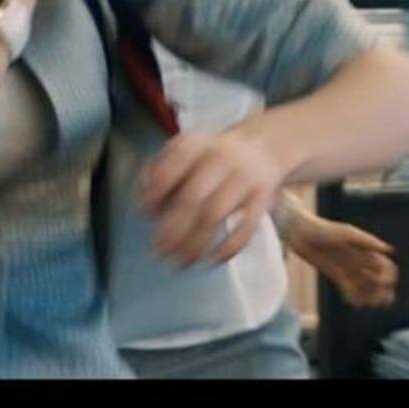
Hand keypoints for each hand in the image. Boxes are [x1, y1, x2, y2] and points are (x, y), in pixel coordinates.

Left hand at [141, 128, 286, 266]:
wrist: (263, 148)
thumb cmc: (211, 159)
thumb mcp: (186, 152)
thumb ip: (160, 172)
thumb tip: (145, 207)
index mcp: (196, 144)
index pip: (176, 161)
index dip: (159, 186)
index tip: (146, 213)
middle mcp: (221, 157)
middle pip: (193, 196)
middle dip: (173, 228)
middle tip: (160, 252)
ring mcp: (244, 177)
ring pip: (215, 214)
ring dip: (195, 244)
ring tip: (181, 263)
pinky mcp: (263, 197)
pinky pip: (246, 227)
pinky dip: (228, 248)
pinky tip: (212, 260)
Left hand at [286, 214, 398, 308]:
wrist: (301, 233)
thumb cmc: (325, 229)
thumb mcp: (348, 234)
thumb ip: (368, 241)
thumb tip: (389, 250)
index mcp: (367, 250)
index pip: (386, 267)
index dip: (388, 277)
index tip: (382, 282)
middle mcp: (360, 261)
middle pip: (378, 280)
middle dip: (382, 292)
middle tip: (379, 301)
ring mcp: (348, 269)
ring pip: (365, 287)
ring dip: (370, 297)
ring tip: (368, 304)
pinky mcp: (336, 275)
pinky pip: (348, 290)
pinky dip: (353, 297)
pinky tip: (354, 303)